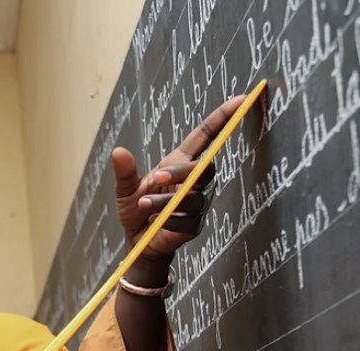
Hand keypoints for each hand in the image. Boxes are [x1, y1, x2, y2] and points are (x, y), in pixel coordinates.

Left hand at [111, 95, 246, 265]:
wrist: (136, 241)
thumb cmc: (136, 210)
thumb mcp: (126, 189)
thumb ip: (125, 172)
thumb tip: (118, 152)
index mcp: (179, 164)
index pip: (206, 137)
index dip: (223, 118)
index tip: (241, 100)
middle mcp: (193, 181)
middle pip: (204, 168)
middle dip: (181, 172)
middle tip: (156, 178)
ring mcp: (197, 204)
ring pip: (194, 197)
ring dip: (167, 201)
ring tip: (144, 205)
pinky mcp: (194, 225)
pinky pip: (189, 221)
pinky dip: (170, 220)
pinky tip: (156, 222)